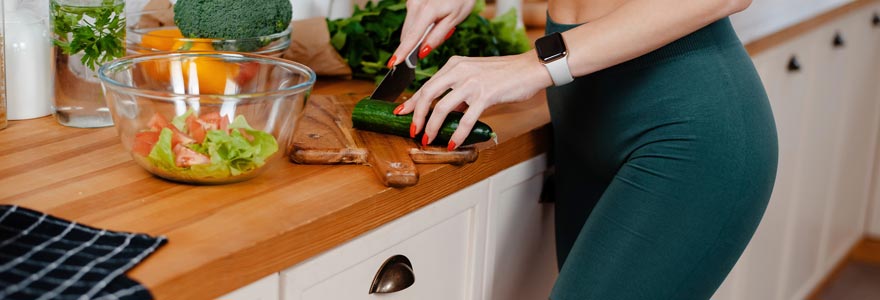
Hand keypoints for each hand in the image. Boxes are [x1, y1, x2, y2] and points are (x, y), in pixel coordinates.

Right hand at [388, 0, 474, 66]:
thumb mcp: (455, 18)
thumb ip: (438, 36)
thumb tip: (422, 52)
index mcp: (426, 11)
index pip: (411, 37)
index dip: (402, 52)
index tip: (393, 64)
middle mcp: (414, 4)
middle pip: (408, 34)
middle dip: (418, 44)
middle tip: (442, 35)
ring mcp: (412, 1)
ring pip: (410, 28)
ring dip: (420, 34)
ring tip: (442, 23)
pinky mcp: (412, 1)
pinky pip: (413, 19)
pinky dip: (421, 25)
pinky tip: (436, 18)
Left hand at [394, 51, 553, 149]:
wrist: (531, 69)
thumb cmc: (506, 74)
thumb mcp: (476, 76)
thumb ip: (459, 91)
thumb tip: (448, 111)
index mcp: (455, 65)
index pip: (426, 84)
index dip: (412, 101)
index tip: (402, 113)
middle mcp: (460, 70)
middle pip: (427, 94)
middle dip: (417, 115)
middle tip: (413, 130)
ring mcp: (471, 82)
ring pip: (441, 108)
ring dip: (432, 127)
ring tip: (428, 139)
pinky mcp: (485, 95)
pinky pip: (465, 119)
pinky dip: (457, 134)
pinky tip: (452, 143)